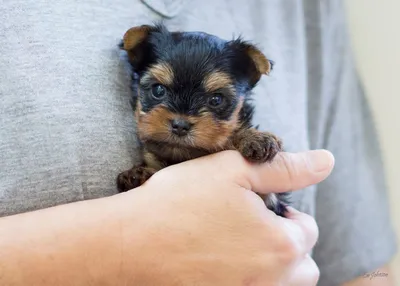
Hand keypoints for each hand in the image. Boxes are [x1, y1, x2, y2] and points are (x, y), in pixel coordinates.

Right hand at [119, 149, 333, 285]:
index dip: (285, 214)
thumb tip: (326, 161)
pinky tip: (220, 262)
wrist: (129, 244)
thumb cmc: (179, 202)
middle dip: (286, 244)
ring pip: (280, 285)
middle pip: (302, 266)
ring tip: (237, 245)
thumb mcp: (234, 171)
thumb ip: (285, 168)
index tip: (258, 207)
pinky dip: (246, 278)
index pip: (307, 231)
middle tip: (251, 227)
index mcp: (281, 245)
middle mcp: (271, 281)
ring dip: (270, 266)